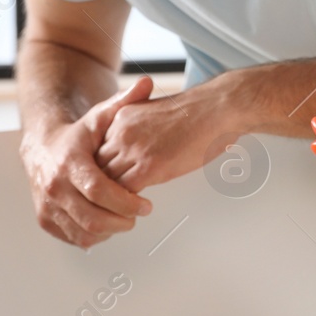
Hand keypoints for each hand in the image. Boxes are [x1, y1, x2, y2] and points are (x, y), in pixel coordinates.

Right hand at [19, 76, 155, 248]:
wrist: (42, 147)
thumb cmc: (76, 136)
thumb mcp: (100, 116)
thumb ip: (125, 102)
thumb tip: (147, 84)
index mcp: (69, 162)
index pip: (98, 191)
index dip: (126, 202)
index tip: (145, 205)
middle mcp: (54, 186)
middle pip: (92, 218)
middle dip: (122, 221)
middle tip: (138, 215)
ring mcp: (47, 204)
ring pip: (83, 233)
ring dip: (111, 231)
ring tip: (125, 219)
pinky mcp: (45, 218)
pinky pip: (72, 238)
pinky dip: (93, 236)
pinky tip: (107, 224)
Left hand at [96, 72, 244, 192]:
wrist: (217, 107)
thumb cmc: (198, 110)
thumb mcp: (155, 111)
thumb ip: (139, 128)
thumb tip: (138, 145)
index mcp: (123, 115)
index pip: (99, 148)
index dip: (102, 166)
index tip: (105, 178)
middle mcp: (122, 131)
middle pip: (98, 165)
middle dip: (103, 183)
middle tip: (106, 197)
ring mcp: (134, 149)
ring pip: (108, 181)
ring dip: (113, 196)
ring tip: (117, 208)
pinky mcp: (149, 166)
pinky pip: (126, 191)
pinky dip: (128, 202)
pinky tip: (135, 206)